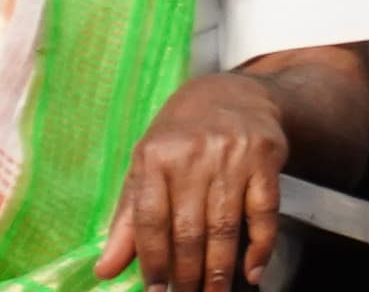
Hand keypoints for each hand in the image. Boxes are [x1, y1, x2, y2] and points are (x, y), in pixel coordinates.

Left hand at [100, 69, 289, 287]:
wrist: (233, 96)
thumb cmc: (180, 136)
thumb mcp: (146, 165)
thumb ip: (128, 219)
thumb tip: (105, 269)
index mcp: (153, 156)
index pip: (150, 218)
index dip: (152, 260)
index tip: (154, 291)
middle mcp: (191, 156)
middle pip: (189, 229)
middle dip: (187, 275)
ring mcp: (231, 159)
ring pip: (225, 228)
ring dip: (220, 271)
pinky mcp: (264, 163)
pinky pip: (263, 215)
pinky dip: (260, 248)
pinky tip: (251, 273)